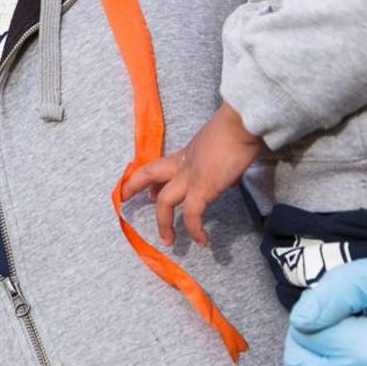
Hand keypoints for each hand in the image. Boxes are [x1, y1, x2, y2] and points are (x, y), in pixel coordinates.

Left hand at [122, 102, 262, 245]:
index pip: (163, 165)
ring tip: (168, 241)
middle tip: (124, 197)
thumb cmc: (237, 130)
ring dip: (164, 223)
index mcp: (187, 153)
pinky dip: (195, 229)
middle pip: (150, 173)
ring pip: (165, 202)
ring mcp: (190, 176)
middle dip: (134, 185)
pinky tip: (202, 240)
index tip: (148, 190)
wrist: (241, 125)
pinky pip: (192, 214)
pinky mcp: (202, 188)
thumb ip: (218, 162)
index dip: (151, 177)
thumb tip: (228, 175)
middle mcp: (183, 164)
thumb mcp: (220, 147)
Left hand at [284, 256, 366, 365]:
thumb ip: (341, 288)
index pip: (304, 332)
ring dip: (321, 354)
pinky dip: (337, 364)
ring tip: (351, 335)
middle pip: (301, 363)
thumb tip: (301, 316)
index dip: (316, 310)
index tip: (348, 303)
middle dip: (308, 336)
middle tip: (340, 319)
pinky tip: (359, 351)